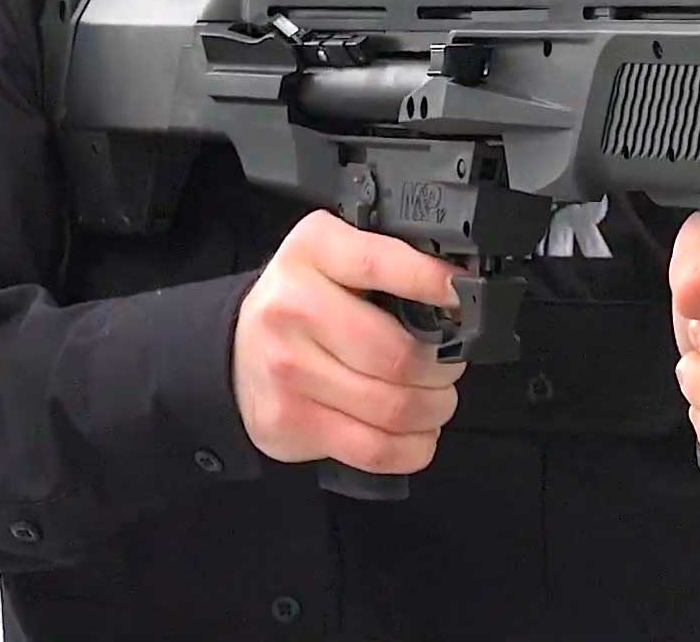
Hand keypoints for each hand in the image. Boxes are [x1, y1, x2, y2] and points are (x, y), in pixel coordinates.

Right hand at [232, 210, 465, 472]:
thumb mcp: (337, 256)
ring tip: (435, 399)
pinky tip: (416, 432)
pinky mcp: (290, 422)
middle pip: (399, 355)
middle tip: (448, 366)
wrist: (236, 350)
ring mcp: (287, 370)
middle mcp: (292, 308)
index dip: (432, 282)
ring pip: (394, 407)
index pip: (380, 263)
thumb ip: (392, 260)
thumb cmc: (305, 302)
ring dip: (434, 409)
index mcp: (313, 251)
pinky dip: (413, 447)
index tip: (464, 296)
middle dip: (444, 368)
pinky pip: (375, 448)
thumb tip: (460, 288)